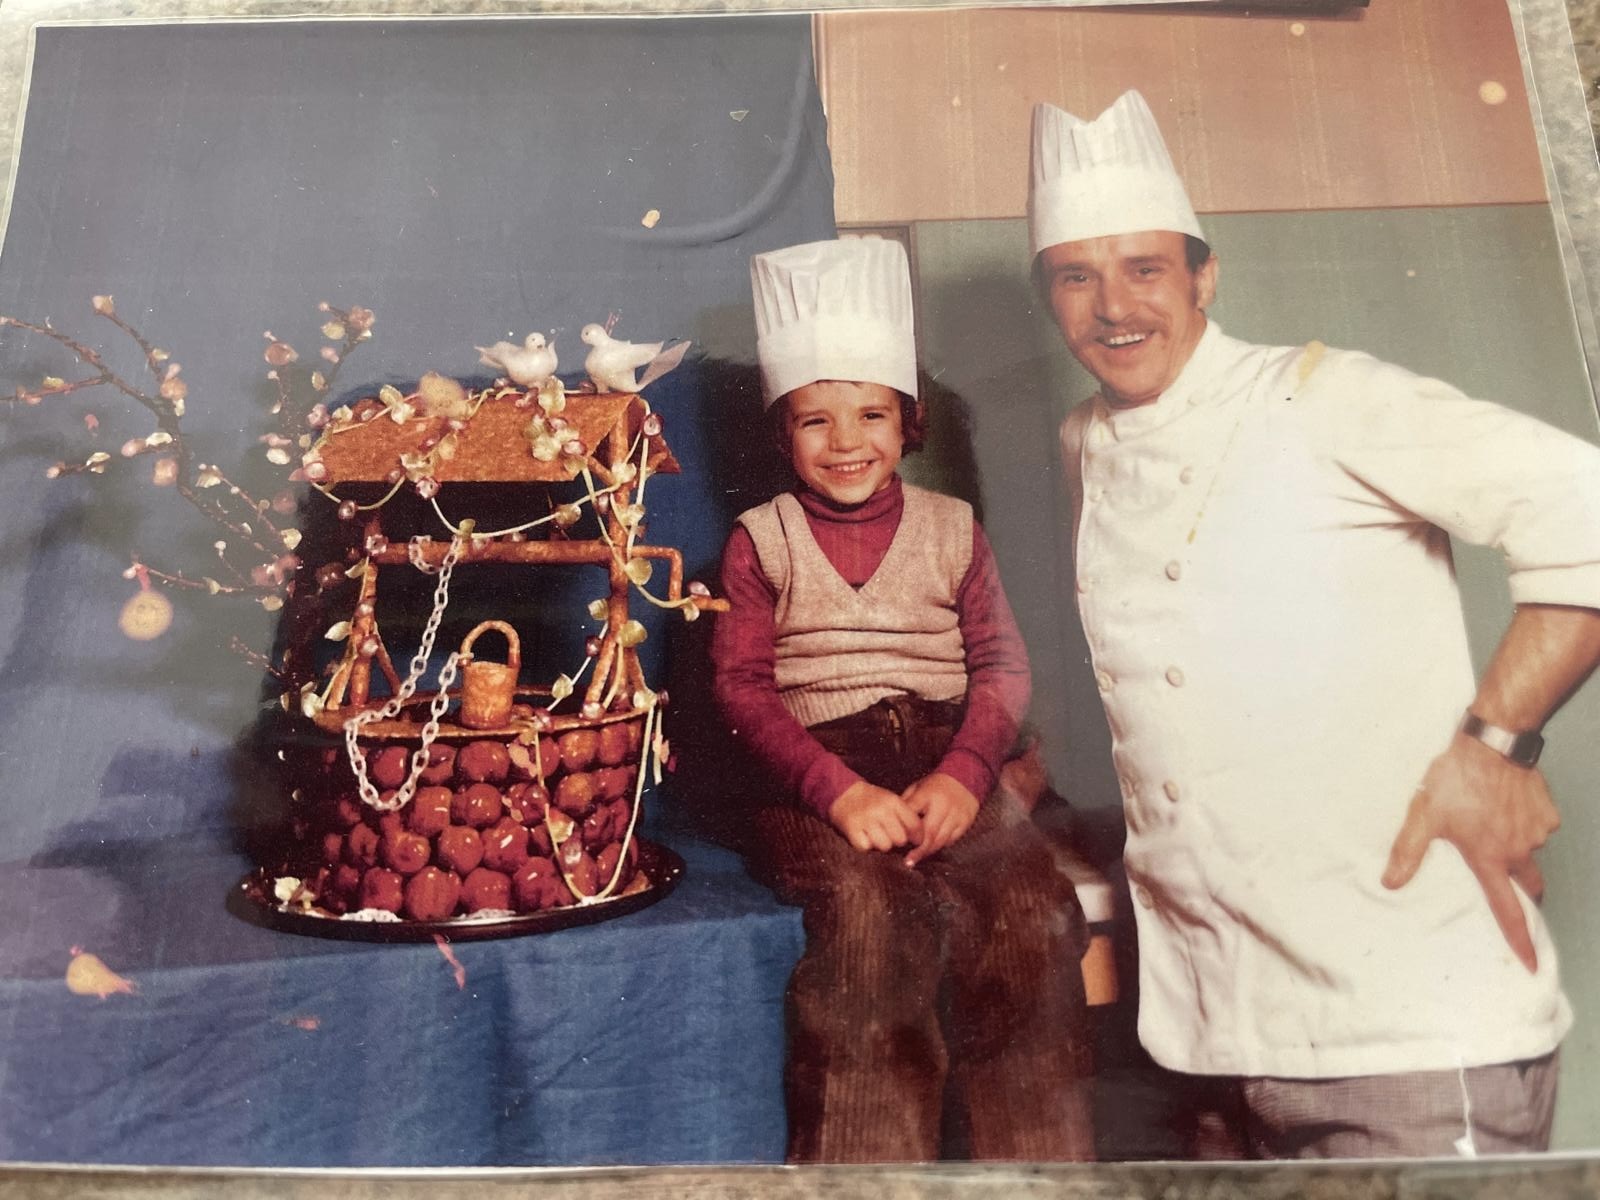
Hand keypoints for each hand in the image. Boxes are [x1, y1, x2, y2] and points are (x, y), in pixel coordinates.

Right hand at [829, 780, 922, 852]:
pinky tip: (863, 836)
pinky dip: (865, 845)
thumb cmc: (871, 800)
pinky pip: (866, 848)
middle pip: (900, 839)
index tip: (914, 840)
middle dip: (896, 841)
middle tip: (889, 835)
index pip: (914, 825)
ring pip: (885, 846)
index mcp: (893, 802)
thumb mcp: (890, 800)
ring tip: (875, 835)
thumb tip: (918, 838)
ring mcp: (866, 820)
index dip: (917, 836)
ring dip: (880, 844)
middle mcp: (881, 810)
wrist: (843, 793)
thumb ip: (905, 816)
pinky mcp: (852, 829)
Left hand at [901, 772, 978, 867]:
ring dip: (928, 851)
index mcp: (927, 794)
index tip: (897, 841)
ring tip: (917, 859)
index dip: (905, 830)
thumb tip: (893, 821)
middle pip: (929, 833)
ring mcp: (956, 815)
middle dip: (918, 849)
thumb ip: (907, 804)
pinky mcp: (965, 822)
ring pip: (941, 840)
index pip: (913, 815)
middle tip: (908, 860)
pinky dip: (940, 846)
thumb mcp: (918, 787)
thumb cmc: (936, 785)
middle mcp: (943, 806)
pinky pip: (951, 840)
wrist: (965, 777)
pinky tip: (932, 849)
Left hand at [1382, 733, 1560, 972]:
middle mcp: (1520, 851)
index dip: (1520, 940)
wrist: (1493, 742)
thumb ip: (1408, 852)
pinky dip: (1523, 823)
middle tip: (1508, 887)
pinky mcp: (1547, 813)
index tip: (1532, 964)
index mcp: (1490, 858)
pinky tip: (1503, 805)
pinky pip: (1537, 827)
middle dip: (1522, 893)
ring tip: (1490, 823)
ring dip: (1515, 847)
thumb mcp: (1423, 816)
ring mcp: (1537, 832)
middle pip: (1528, 885)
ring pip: (1530, 852)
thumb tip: (1390, 883)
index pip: (1508, 910)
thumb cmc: (1456, 779)